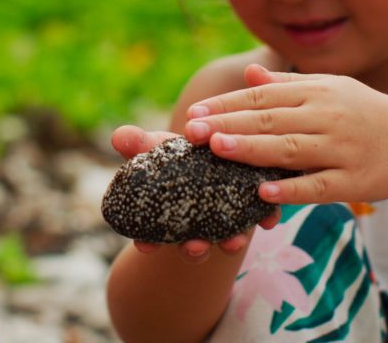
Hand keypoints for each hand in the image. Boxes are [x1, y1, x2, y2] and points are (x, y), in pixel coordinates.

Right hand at [111, 125, 278, 262]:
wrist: (215, 141)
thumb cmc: (175, 150)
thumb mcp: (155, 144)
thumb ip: (138, 143)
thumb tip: (118, 137)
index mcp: (168, 216)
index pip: (152, 236)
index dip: (147, 243)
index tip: (145, 246)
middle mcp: (196, 225)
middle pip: (192, 246)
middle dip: (193, 250)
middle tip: (194, 246)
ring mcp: (224, 219)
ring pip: (226, 239)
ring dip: (228, 243)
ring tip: (233, 242)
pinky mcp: (251, 206)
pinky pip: (258, 218)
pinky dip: (263, 219)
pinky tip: (268, 219)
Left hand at [183, 64, 387, 204]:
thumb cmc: (366, 114)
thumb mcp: (330, 90)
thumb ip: (287, 86)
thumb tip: (247, 75)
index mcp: (317, 93)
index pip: (262, 98)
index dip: (225, 105)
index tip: (194, 113)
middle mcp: (327, 117)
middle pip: (269, 121)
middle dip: (227, 125)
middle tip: (191, 131)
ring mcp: (341, 149)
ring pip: (290, 150)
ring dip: (251, 150)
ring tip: (217, 150)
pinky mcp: (354, 181)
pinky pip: (318, 187)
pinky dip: (290, 190)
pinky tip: (262, 192)